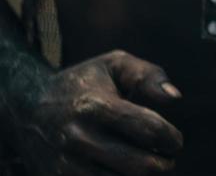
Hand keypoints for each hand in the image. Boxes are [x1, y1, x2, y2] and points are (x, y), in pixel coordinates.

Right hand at [9, 49, 182, 174]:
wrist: (27, 107)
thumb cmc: (82, 83)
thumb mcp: (114, 65)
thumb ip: (149, 76)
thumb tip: (174, 98)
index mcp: (96, 106)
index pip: (148, 130)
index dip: (171, 138)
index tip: (175, 141)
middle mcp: (79, 138)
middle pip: (138, 165)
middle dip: (163, 164)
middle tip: (167, 158)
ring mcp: (66, 164)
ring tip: (149, 166)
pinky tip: (125, 171)